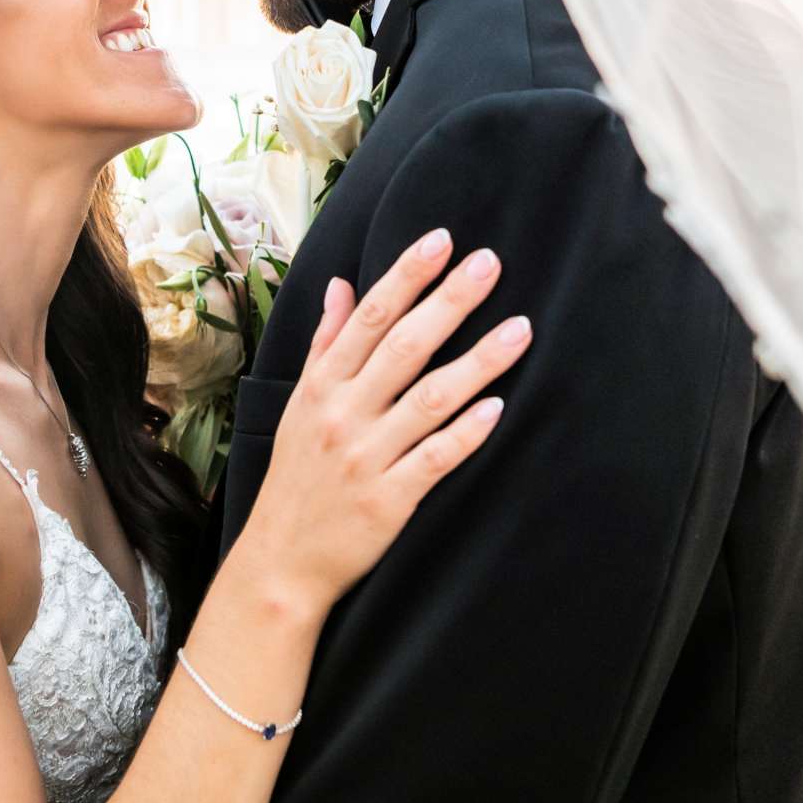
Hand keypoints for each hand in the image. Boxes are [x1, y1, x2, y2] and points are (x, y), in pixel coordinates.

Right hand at [233, 229, 529, 616]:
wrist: (281, 561)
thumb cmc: (297, 476)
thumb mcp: (300, 405)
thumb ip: (326, 344)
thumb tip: (340, 285)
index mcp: (323, 385)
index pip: (370, 317)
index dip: (406, 276)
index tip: (442, 241)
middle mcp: (344, 413)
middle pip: (404, 347)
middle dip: (449, 302)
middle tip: (490, 264)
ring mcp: (367, 456)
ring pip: (429, 399)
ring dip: (477, 362)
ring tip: (521, 331)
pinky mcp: (389, 499)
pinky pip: (435, 459)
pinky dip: (466, 433)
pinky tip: (498, 408)